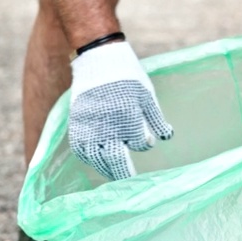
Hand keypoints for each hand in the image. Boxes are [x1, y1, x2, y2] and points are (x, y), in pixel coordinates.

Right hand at [68, 42, 172, 180]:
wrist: (97, 58)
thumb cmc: (127, 75)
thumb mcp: (146, 94)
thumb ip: (155, 117)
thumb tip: (165, 137)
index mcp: (128, 114)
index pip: (139, 141)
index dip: (144, 143)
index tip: (147, 142)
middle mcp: (107, 123)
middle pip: (116, 159)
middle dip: (125, 173)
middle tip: (131, 182)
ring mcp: (89, 125)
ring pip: (97, 159)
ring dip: (107, 170)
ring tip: (115, 176)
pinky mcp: (76, 124)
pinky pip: (81, 150)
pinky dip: (90, 159)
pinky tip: (98, 162)